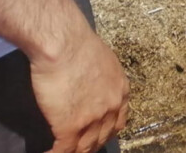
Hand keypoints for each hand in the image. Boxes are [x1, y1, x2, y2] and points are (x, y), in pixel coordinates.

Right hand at [31, 29, 129, 152]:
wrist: (65, 44)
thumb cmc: (78, 45)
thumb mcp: (104, 61)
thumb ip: (103, 78)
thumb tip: (94, 82)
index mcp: (120, 91)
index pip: (118, 122)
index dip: (106, 132)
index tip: (97, 135)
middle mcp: (111, 107)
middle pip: (103, 137)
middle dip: (91, 145)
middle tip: (79, 148)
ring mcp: (92, 118)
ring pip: (85, 147)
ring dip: (75, 152)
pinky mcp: (70, 125)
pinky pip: (64, 150)